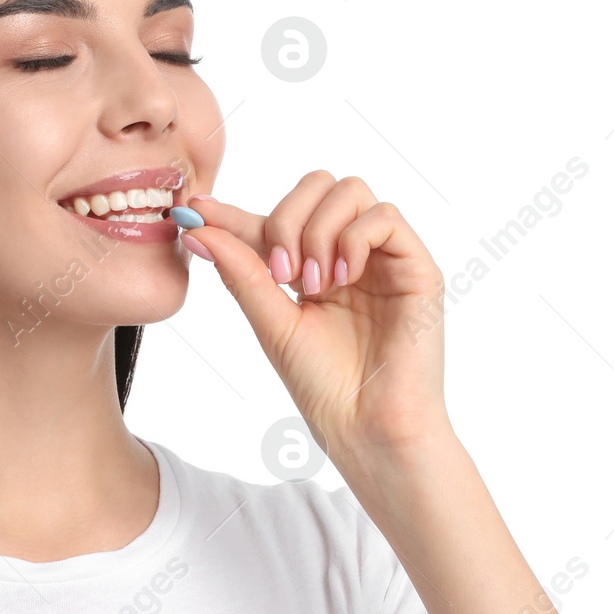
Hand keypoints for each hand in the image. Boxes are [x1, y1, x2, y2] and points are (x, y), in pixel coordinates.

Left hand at [179, 171, 453, 473]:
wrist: (366, 428)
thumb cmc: (324, 386)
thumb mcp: (270, 322)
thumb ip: (242, 272)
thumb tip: (198, 230)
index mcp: (312, 267)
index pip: (272, 219)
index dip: (233, 211)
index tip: (196, 212)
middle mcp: (348, 254)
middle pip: (317, 185)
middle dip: (286, 217)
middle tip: (279, 272)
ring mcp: (384, 258)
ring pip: (350, 191)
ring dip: (318, 230)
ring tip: (312, 285)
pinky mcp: (417, 267)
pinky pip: (385, 215)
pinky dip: (353, 238)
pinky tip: (341, 280)